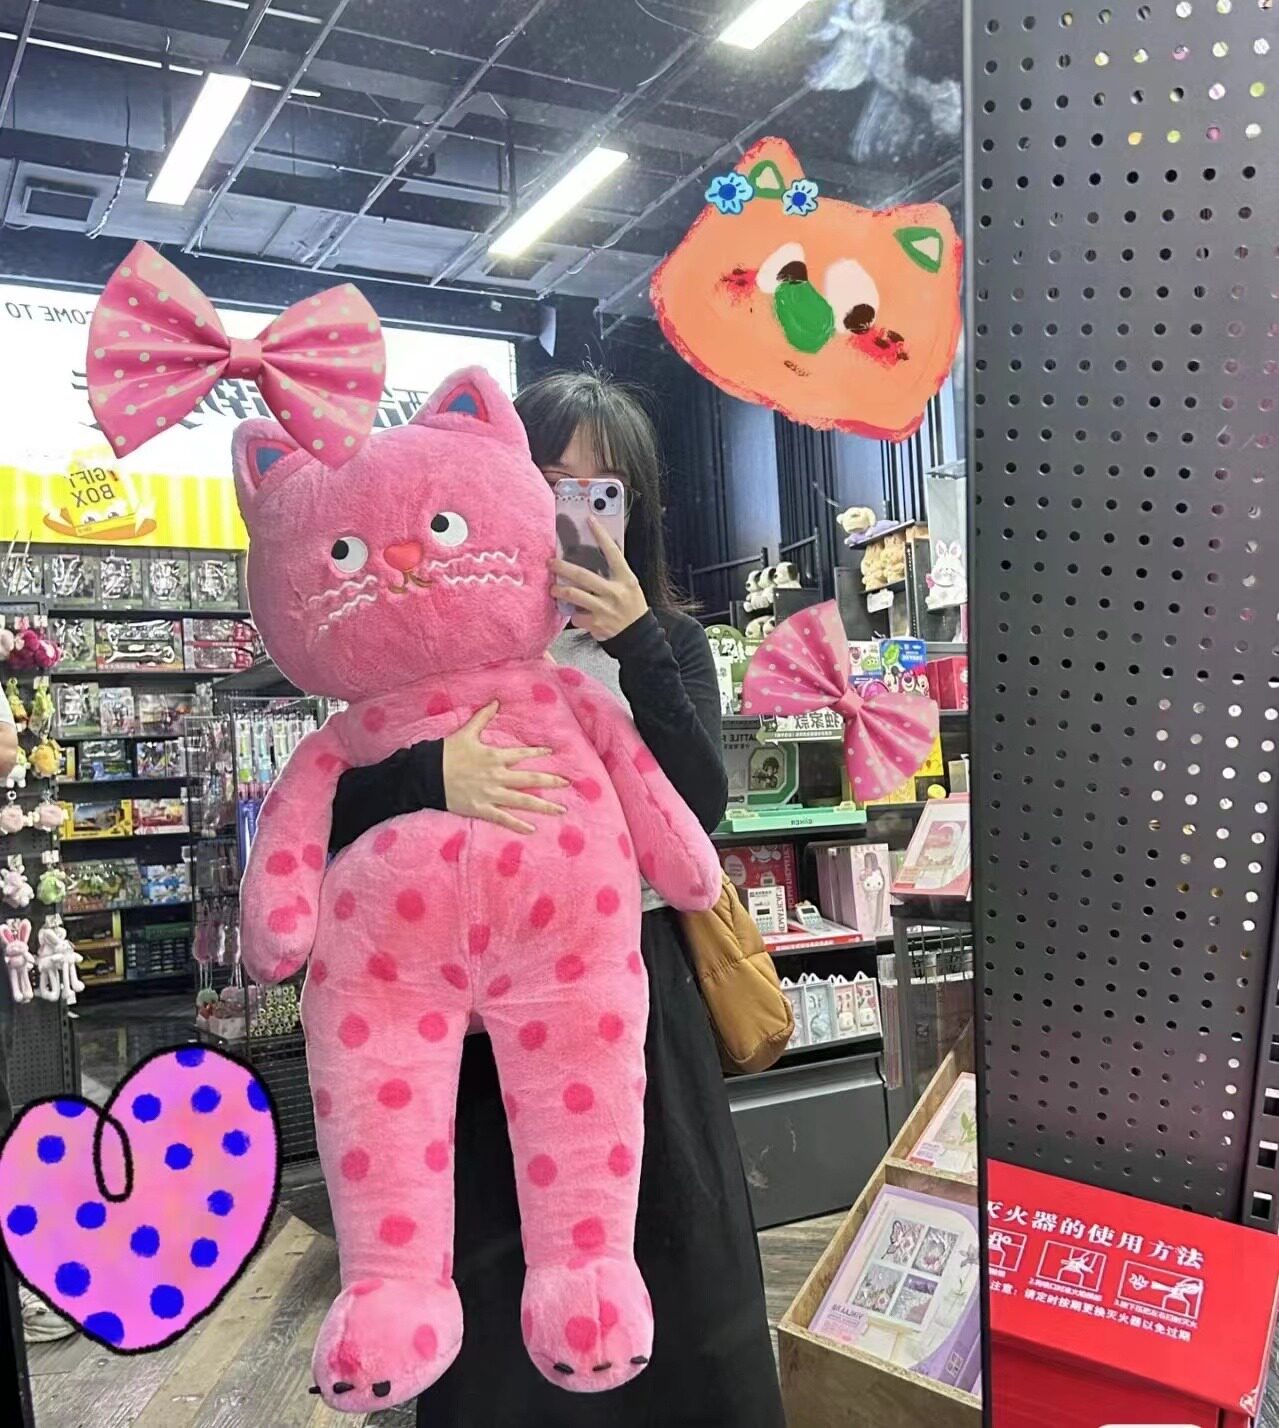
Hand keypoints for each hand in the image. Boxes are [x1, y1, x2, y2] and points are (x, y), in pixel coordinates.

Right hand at [443, 703, 567, 835]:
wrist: (426, 775)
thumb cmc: (446, 753)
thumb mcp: (466, 732)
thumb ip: (483, 717)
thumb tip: (496, 701)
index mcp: (494, 757)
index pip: (521, 754)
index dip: (537, 752)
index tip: (552, 751)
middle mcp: (497, 776)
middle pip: (529, 779)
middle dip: (550, 781)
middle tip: (568, 784)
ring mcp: (490, 794)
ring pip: (522, 801)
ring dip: (543, 806)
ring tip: (561, 811)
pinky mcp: (481, 809)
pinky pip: (503, 819)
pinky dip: (517, 825)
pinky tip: (532, 829)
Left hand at [551, 517, 648, 642]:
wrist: (638, 637)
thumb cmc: (632, 608)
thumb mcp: (630, 587)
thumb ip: (614, 573)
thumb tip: (596, 555)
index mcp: (626, 579)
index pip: (613, 552)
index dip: (601, 535)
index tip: (590, 520)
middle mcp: (615, 592)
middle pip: (583, 575)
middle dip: (563, 568)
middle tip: (551, 562)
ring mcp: (604, 609)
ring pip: (574, 595)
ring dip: (559, 591)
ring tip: (553, 589)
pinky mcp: (596, 624)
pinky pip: (577, 616)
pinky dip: (573, 614)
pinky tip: (575, 613)